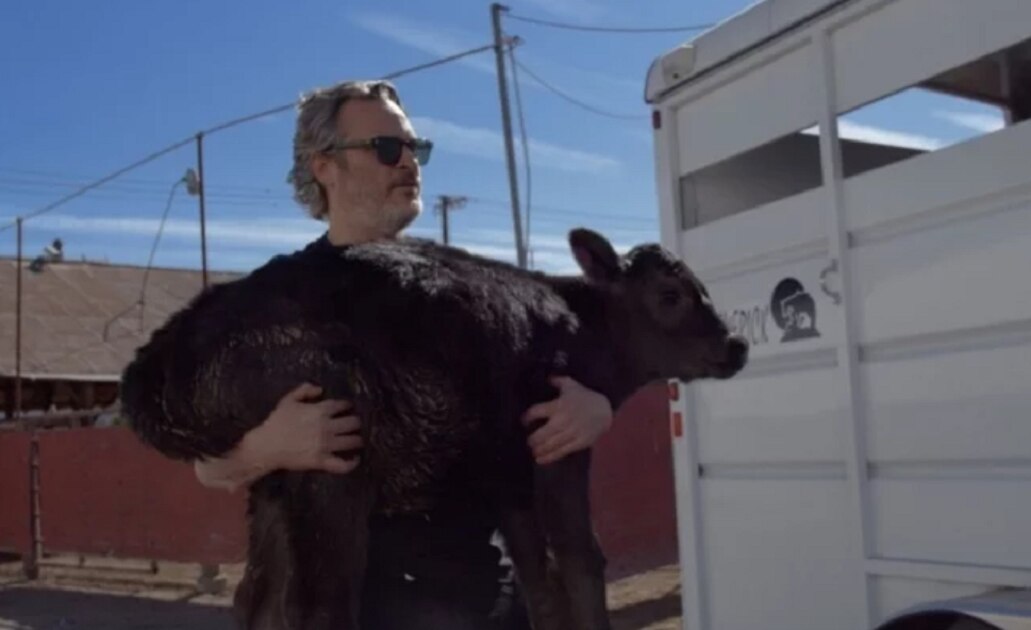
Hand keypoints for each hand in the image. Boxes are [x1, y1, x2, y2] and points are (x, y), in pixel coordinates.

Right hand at [243, 382, 362, 473]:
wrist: (267, 446)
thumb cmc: (276, 422)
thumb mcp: (288, 400)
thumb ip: (304, 390)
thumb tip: (321, 389)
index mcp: (320, 410)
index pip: (342, 405)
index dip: (348, 406)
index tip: (348, 407)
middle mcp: (327, 426)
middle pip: (353, 422)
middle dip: (356, 422)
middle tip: (354, 424)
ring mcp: (326, 445)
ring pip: (352, 441)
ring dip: (357, 439)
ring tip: (357, 439)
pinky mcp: (322, 461)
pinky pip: (342, 464)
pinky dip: (352, 463)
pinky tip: (355, 458)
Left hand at [521, 376, 612, 464]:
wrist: (605, 409)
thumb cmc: (585, 396)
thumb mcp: (571, 384)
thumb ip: (557, 381)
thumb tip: (546, 378)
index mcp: (558, 405)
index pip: (536, 412)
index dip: (527, 417)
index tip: (524, 421)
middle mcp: (563, 420)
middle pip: (541, 433)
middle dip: (532, 439)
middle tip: (528, 441)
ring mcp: (571, 433)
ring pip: (550, 444)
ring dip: (539, 449)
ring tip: (533, 451)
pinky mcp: (579, 443)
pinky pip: (562, 452)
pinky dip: (549, 457)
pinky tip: (540, 459)